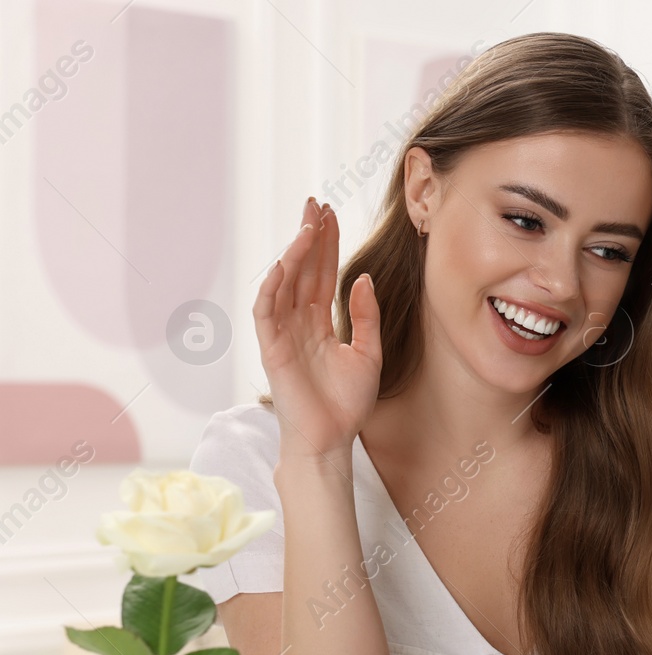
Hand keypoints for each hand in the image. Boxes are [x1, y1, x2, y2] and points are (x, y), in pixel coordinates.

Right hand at [252, 198, 383, 462]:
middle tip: (315, 204)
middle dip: (309, 237)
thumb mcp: (368, 353)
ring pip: (284, 283)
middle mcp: (298, 323)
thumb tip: (362, 279)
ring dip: (294, 253)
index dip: (326, 245)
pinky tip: (285, 263)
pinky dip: (273, 286)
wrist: (332, 438)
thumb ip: (364, 317)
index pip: (321, 274)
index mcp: (320, 324)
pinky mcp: (271, 348)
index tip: (331, 214)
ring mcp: (283, 334)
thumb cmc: (347, 403)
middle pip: (302, 270)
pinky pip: (267, 311)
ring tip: (307, 225)